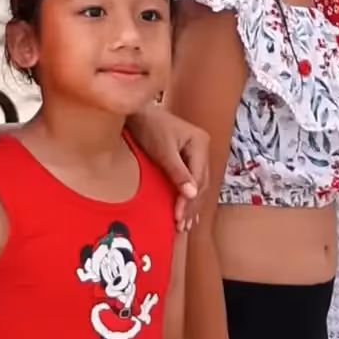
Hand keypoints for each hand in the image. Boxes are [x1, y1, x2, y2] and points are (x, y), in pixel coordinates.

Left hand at [126, 106, 208, 230]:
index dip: (190, 199)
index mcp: (200, 142)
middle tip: (180, 225)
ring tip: (183, 225)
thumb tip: (192, 195)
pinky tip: (184, 212)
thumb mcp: (163, 151)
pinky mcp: (186, 158)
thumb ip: (178, 172)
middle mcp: (202, 147)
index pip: (198, 177)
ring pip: (197, 184)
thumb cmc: (148, 127)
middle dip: (191, 205)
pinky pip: (191, 181)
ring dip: (190, 205)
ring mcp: (196, 153)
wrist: (136, 113)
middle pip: (201, 183)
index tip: (178, 217)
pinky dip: (187, 197)